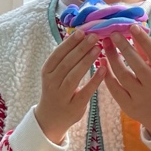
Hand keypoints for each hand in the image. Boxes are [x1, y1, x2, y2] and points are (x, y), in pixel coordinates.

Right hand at [35, 25, 103, 144]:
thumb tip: (79, 35)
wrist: (50, 119)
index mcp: (47, 72)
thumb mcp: (54, 74)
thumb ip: (65, 59)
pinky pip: (85, 92)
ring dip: (86, 61)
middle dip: (80, 48)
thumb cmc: (57, 91)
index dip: (69, 42)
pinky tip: (104, 69)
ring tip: (98, 48)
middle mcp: (51, 83)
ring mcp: (61, 96)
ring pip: (73, 76)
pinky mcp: (74, 107)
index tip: (82, 31)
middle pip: (66, 63)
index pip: (57, 54)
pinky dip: (95, 80)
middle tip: (94, 36)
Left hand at [100, 26, 150, 138]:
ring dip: (112, 59)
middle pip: (136, 64)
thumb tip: (135, 30)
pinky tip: (102, 63)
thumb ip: (146, 51)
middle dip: (123, 47)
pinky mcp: (128, 106)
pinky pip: (115, 89)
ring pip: (123, 76)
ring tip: (105, 46)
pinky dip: (107, 76)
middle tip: (112, 34)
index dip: (144, 40)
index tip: (132, 26)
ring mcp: (140, 96)